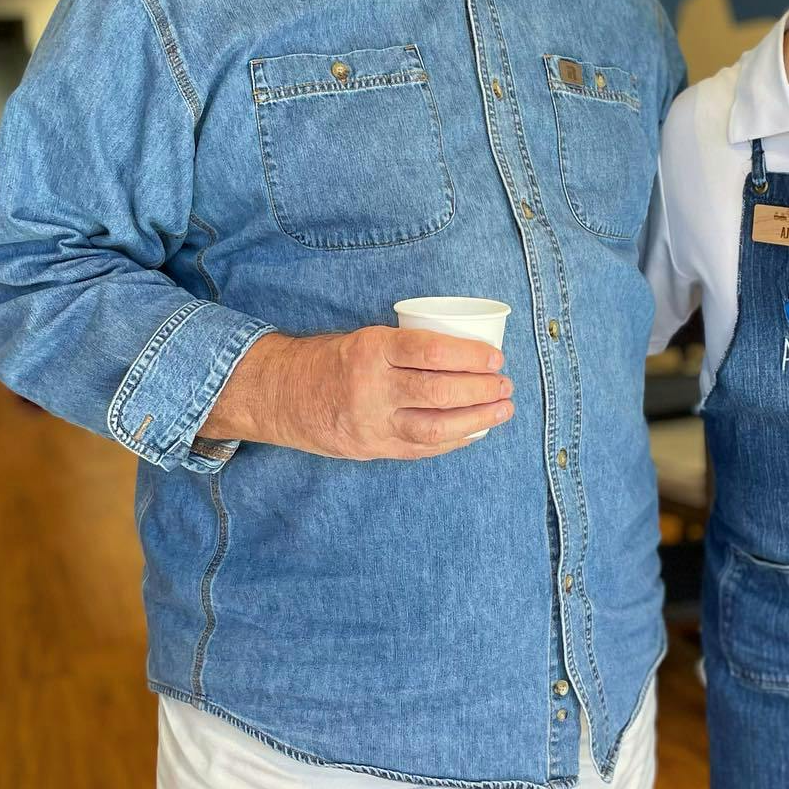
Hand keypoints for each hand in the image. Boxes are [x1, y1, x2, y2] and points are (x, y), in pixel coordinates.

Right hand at [201, 326, 514, 458]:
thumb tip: (468, 353)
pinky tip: (475, 432)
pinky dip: (453, 441)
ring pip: (435, 426)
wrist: (283, 395)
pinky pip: (422, 448)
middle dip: (481, 389)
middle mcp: (371, 388)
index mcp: (371, 350)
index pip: (430, 351)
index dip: (469, 355)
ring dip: (477, 419)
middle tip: (506, 384)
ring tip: (502, 410)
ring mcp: (371, 423)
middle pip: (439, 391)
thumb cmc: (335, 360)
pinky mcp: (372, 448)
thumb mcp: (366, 340)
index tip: (496, 358)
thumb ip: (406, 348)